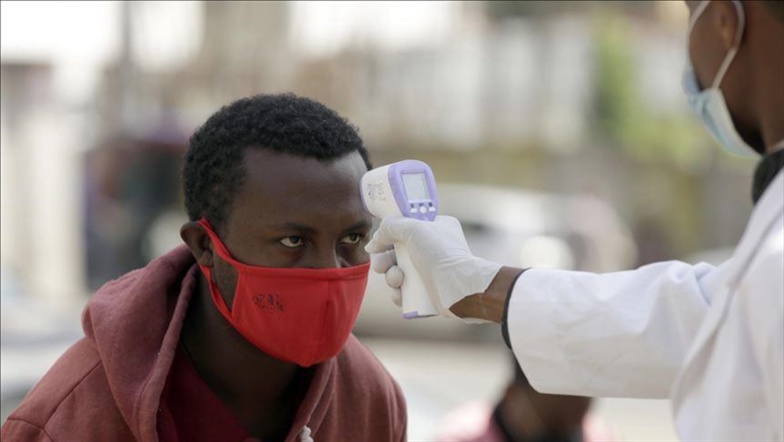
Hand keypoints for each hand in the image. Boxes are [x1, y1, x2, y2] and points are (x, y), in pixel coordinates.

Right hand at [365, 216, 502, 320]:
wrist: (459, 289)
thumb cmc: (441, 254)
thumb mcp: (414, 229)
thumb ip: (391, 226)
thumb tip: (373, 242)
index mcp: (436, 228)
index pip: (406, 227)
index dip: (389, 235)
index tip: (378, 244)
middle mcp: (433, 248)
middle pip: (397, 252)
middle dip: (385, 261)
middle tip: (381, 266)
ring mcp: (430, 271)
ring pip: (398, 272)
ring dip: (391, 277)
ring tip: (397, 281)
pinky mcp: (428, 291)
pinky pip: (405, 291)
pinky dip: (399, 293)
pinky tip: (400, 294)